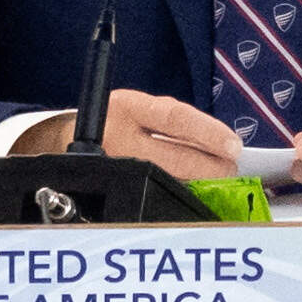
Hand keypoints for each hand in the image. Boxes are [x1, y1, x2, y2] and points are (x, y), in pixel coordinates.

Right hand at [93, 90, 262, 177]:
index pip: (175, 118)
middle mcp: (118, 136)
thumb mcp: (140, 107)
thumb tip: (220, 142)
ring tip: (214, 180)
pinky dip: (176, 193)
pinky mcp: (113, 186)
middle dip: (210, 168)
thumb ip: (174, 121)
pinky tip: (190, 192)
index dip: (208, 132)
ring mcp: (114, 166)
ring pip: (166, 180)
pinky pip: (151, 194)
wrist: (68, 138)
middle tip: (229, 169)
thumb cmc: (115, 122)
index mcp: (128, 107)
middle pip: (174, 158)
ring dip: (197, 183)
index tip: (233, 146)